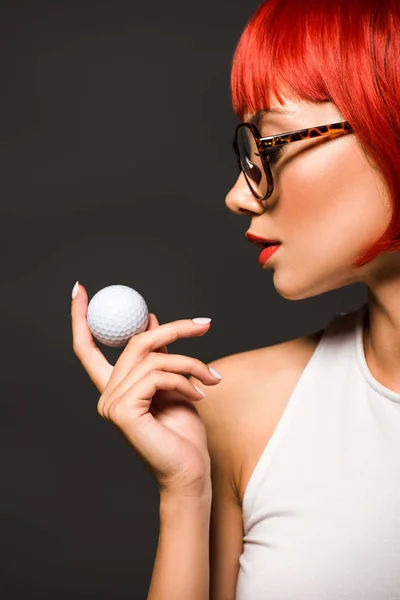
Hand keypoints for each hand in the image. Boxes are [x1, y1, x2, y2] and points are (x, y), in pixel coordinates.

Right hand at [71, 283, 221, 497]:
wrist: (190, 470)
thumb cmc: (183, 432)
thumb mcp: (173, 382)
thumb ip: (159, 355)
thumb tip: (151, 320)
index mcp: (115, 388)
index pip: (87, 348)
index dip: (80, 317)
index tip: (79, 290)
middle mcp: (106, 394)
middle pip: (134, 343)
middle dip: (174, 330)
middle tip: (204, 324)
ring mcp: (111, 403)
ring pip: (152, 358)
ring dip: (189, 362)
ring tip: (211, 377)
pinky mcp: (122, 410)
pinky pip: (157, 376)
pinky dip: (184, 380)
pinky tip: (200, 393)